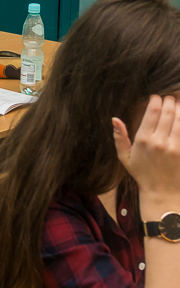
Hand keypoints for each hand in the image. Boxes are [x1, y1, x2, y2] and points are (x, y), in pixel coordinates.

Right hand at [113, 95, 179, 217]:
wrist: (161, 191)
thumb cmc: (141, 173)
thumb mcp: (124, 157)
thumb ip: (119, 137)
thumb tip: (115, 119)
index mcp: (143, 140)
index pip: (153, 112)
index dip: (156, 100)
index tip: (155, 97)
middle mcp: (159, 141)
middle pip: (168, 112)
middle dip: (169, 101)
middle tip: (167, 97)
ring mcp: (174, 146)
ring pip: (179, 118)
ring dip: (179, 107)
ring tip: (176, 104)